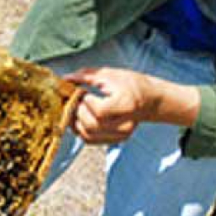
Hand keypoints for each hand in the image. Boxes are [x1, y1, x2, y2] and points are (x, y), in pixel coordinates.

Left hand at [66, 67, 200, 143]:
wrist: (150, 100)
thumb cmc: (132, 84)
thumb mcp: (111, 74)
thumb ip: (87, 76)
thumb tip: (66, 78)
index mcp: (126, 105)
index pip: (99, 111)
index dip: (86, 102)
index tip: (83, 92)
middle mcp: (125, 124)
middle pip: (91, 125)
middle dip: (78, 111)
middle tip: (77, 99)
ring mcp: (120, 135)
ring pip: (88, 135)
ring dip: (76, 121)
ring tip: (78, 108)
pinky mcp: (115, 140)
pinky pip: (90, 140)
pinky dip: (80, 130)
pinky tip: (81, 117)